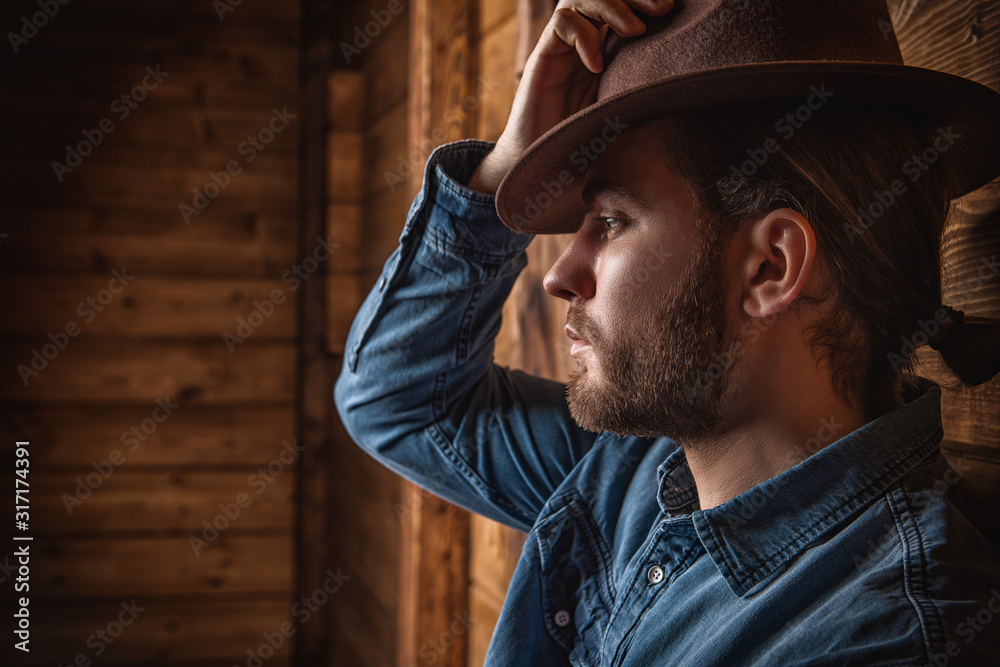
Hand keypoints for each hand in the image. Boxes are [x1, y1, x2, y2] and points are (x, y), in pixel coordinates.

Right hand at [467, 0, 675, 194]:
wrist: (546, 167)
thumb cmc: (588, 146)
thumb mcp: (628, 111)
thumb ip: (647, 88)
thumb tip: (692, 78)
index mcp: (610, 50)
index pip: (628, 7)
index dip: (648, 1)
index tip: (676, 9)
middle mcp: (586, 42)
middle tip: (663, 7)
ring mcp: (564, 48)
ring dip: (612, 6)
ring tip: (635, 30)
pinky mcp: (543, 57)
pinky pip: (562, 24)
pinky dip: (583, 37)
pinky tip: (596, 66)